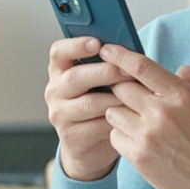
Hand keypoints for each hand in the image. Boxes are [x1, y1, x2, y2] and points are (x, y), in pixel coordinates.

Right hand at [45, 37, 135, 180]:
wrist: (91, 145)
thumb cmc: (101, 103)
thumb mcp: (100, 81)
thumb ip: (106, 64)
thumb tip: (127, 50)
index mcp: (60, 70)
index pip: (59, 52)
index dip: (76, 45)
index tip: (97, 43)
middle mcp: (54, 91)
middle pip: (75, 77)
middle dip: (105, 72)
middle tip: (128, 72)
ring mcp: (60, 115)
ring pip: (88, 103)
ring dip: (115, 99)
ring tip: (135, 97)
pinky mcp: (70, 137)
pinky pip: (96, 126)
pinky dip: (116, 121)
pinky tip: (129, 118)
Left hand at [99, 44, 189, 188]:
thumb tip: (179, 71)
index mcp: (181, 95)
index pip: (141, 67)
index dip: (120, 55)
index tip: (107, 50)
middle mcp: (161, 113)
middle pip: (121, 87)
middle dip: (123, 88)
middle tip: (132, 95)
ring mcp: (148, 136)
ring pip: (113, 111)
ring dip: (121, 112)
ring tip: (137, 119)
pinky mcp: (139, 157)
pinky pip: (114, 136)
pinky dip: (122, 135)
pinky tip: (138, 138)